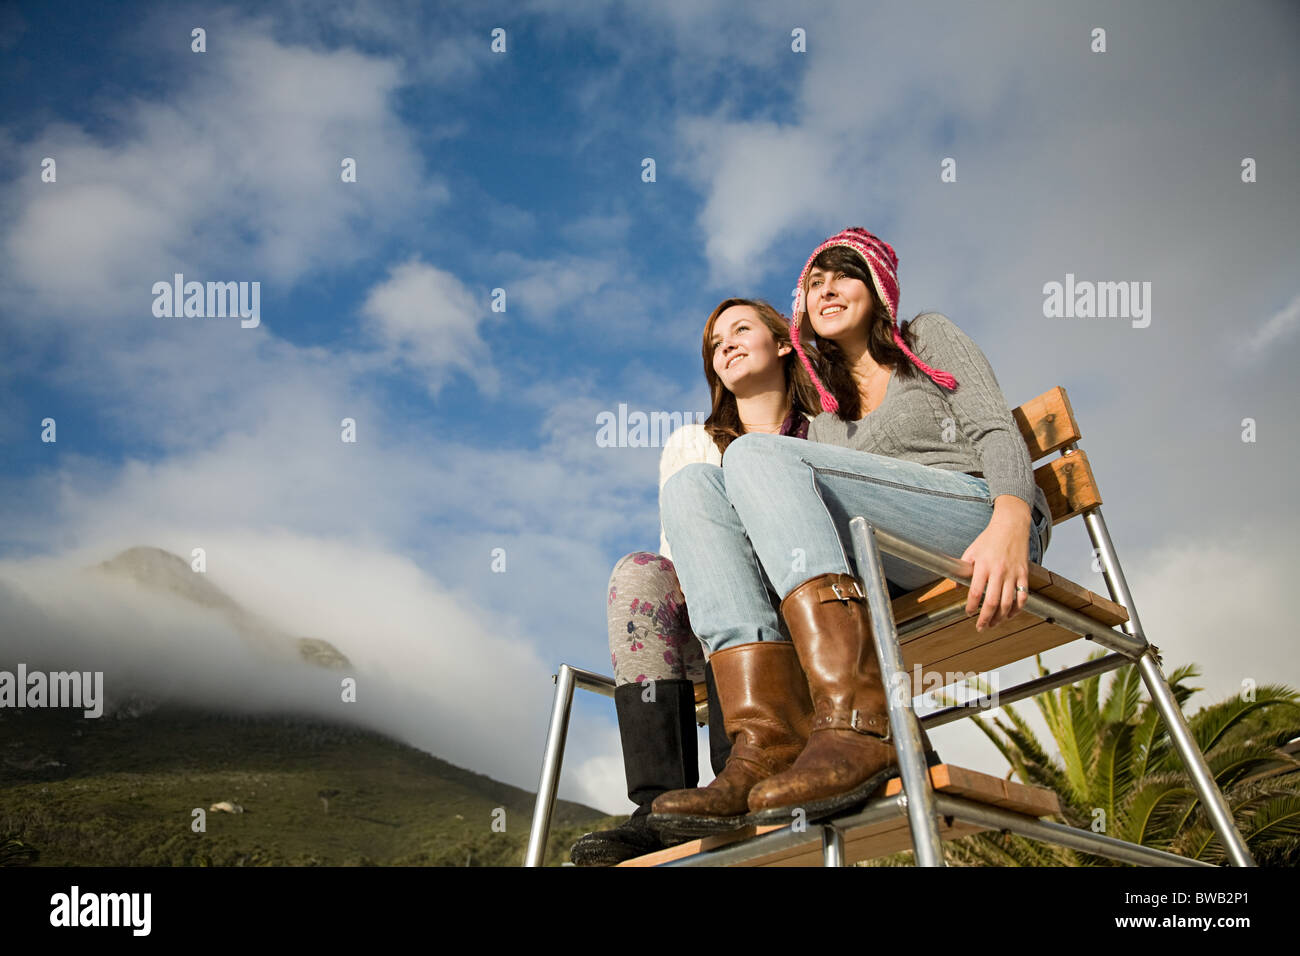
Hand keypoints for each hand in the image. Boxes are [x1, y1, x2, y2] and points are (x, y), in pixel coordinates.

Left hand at [959, 509, 1030, 630]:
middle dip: (985, 618)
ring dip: (1000, 618)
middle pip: (992, 602)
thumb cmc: (989, 538)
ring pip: (1008, 603)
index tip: (968, 613)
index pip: (975, 593)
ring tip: (993, 624)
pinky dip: (1017, 609)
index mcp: (983, 565)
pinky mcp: (1024, 574)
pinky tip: (1010, 614)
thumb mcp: (971, 551)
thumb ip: (962, 570)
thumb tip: (955, 588)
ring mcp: (1013, 573)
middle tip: (980, 627)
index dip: (971, 607)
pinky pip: (1023, 596)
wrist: (1011, 525)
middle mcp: (998, 571)